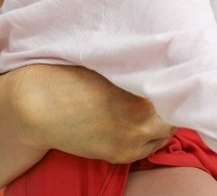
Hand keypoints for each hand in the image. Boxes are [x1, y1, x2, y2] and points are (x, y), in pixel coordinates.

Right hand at [9, 63, 173, 163]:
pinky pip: (149, 147)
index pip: (177, 91)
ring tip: (155, 102)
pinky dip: (151, 134)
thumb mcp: (108, 64)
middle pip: (176, 114)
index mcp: (141, 96)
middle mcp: (141, 123)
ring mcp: (131, 143)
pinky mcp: (119, 155)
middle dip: (173, 99)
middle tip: (167, 85)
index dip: (177, 79)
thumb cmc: (68, 77)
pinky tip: (142, 119)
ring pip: (165, 133)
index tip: (175, 70)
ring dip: (164, 118)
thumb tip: (160, 61)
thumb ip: (136, 67)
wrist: (39, 107)